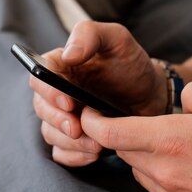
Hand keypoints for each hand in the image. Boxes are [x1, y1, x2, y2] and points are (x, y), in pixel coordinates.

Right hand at [30, 21, 166, 166]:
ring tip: (95, 144)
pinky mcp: (74, 138)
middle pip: (41, 108)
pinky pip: (61, 153)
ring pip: (50, 133)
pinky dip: (74, 157)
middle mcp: (57, 92)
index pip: (39, 77)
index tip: (68, 102)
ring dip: (69, 142)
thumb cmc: (132, 64)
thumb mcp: (117, 39)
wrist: (153, 95)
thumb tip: (68, 54)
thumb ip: (90, 35)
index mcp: (61, 66)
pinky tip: (93, 154)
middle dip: (57, 121)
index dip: (48, 91)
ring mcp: (64, 117)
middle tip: (78, 128)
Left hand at [81, 81, 191, 191]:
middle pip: (123, 151)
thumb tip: (179, 100)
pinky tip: (191, 167)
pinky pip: (159, 190)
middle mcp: (166, 174)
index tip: (87, 112)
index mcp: (174, 141)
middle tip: (143, 122)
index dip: (92, 121)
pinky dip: (162, 175)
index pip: (111, 133)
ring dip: (145, 155)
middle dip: (124, 134)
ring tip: (175, 143)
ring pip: (140, 171)